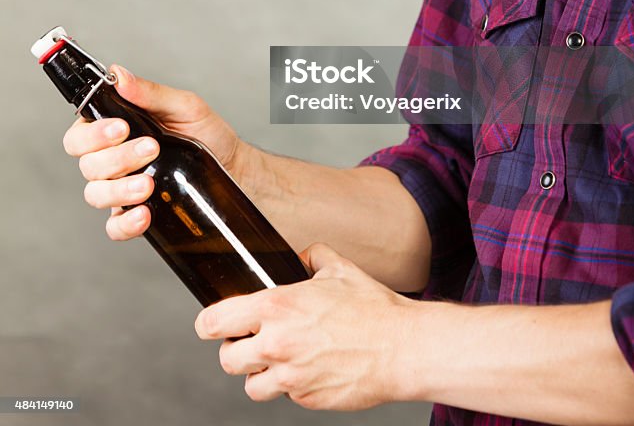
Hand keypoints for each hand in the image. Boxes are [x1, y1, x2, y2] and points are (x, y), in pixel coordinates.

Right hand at [62, 65, 239, 240]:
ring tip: (148, 184)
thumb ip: (150, 93)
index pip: (81, 132)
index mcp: (117, 127)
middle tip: (150, 148)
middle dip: (116, 158)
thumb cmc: (207, 133)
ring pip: (96, 194)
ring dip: (119, 189)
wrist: (234, 166)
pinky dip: (124, 224)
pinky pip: (114, 226)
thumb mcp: (184, 106)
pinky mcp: (134, 213)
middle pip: (87, 164)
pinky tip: (143, 214)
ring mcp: (121, 187)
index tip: (121, 128)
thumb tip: (119, 75)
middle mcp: (113, 158)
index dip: (93, 133)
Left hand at [194, 242, 415, 410]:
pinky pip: (286, 396)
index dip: (210, 323)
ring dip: (261, 375)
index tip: (212, 324)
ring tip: (281, 361)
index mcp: (277, 306)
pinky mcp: (307, 399)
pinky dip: (293, 386)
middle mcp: (277, 343)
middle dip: (236, 351)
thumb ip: (311, 257)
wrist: (402, 347)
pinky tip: (312, 369)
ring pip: (251, 386)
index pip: (216, 321)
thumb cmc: (372, 307)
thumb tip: (299, 256)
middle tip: (252, 343)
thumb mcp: (338, 268)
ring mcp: (291, 376)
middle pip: (227, 359)